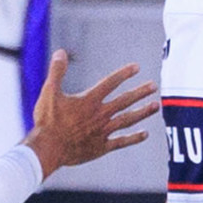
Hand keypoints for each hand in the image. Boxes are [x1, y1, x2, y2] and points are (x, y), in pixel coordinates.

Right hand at [21, 50, 158, 177]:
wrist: (48, 149)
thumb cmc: (47, 121)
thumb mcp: (48, 92)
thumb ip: (56, 72)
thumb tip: (61, 52)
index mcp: (89, 101)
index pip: (110, 83)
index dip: (123, 74)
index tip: (136, 67)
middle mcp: (100, 115)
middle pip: (125, 101)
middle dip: (140, 92)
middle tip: (153, 86)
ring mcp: (102, 132)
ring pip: (127, 119)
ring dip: (142, 112)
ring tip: (156, 106)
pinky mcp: (101, 147)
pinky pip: (121, 141)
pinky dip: (133, 138)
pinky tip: (144, 134)